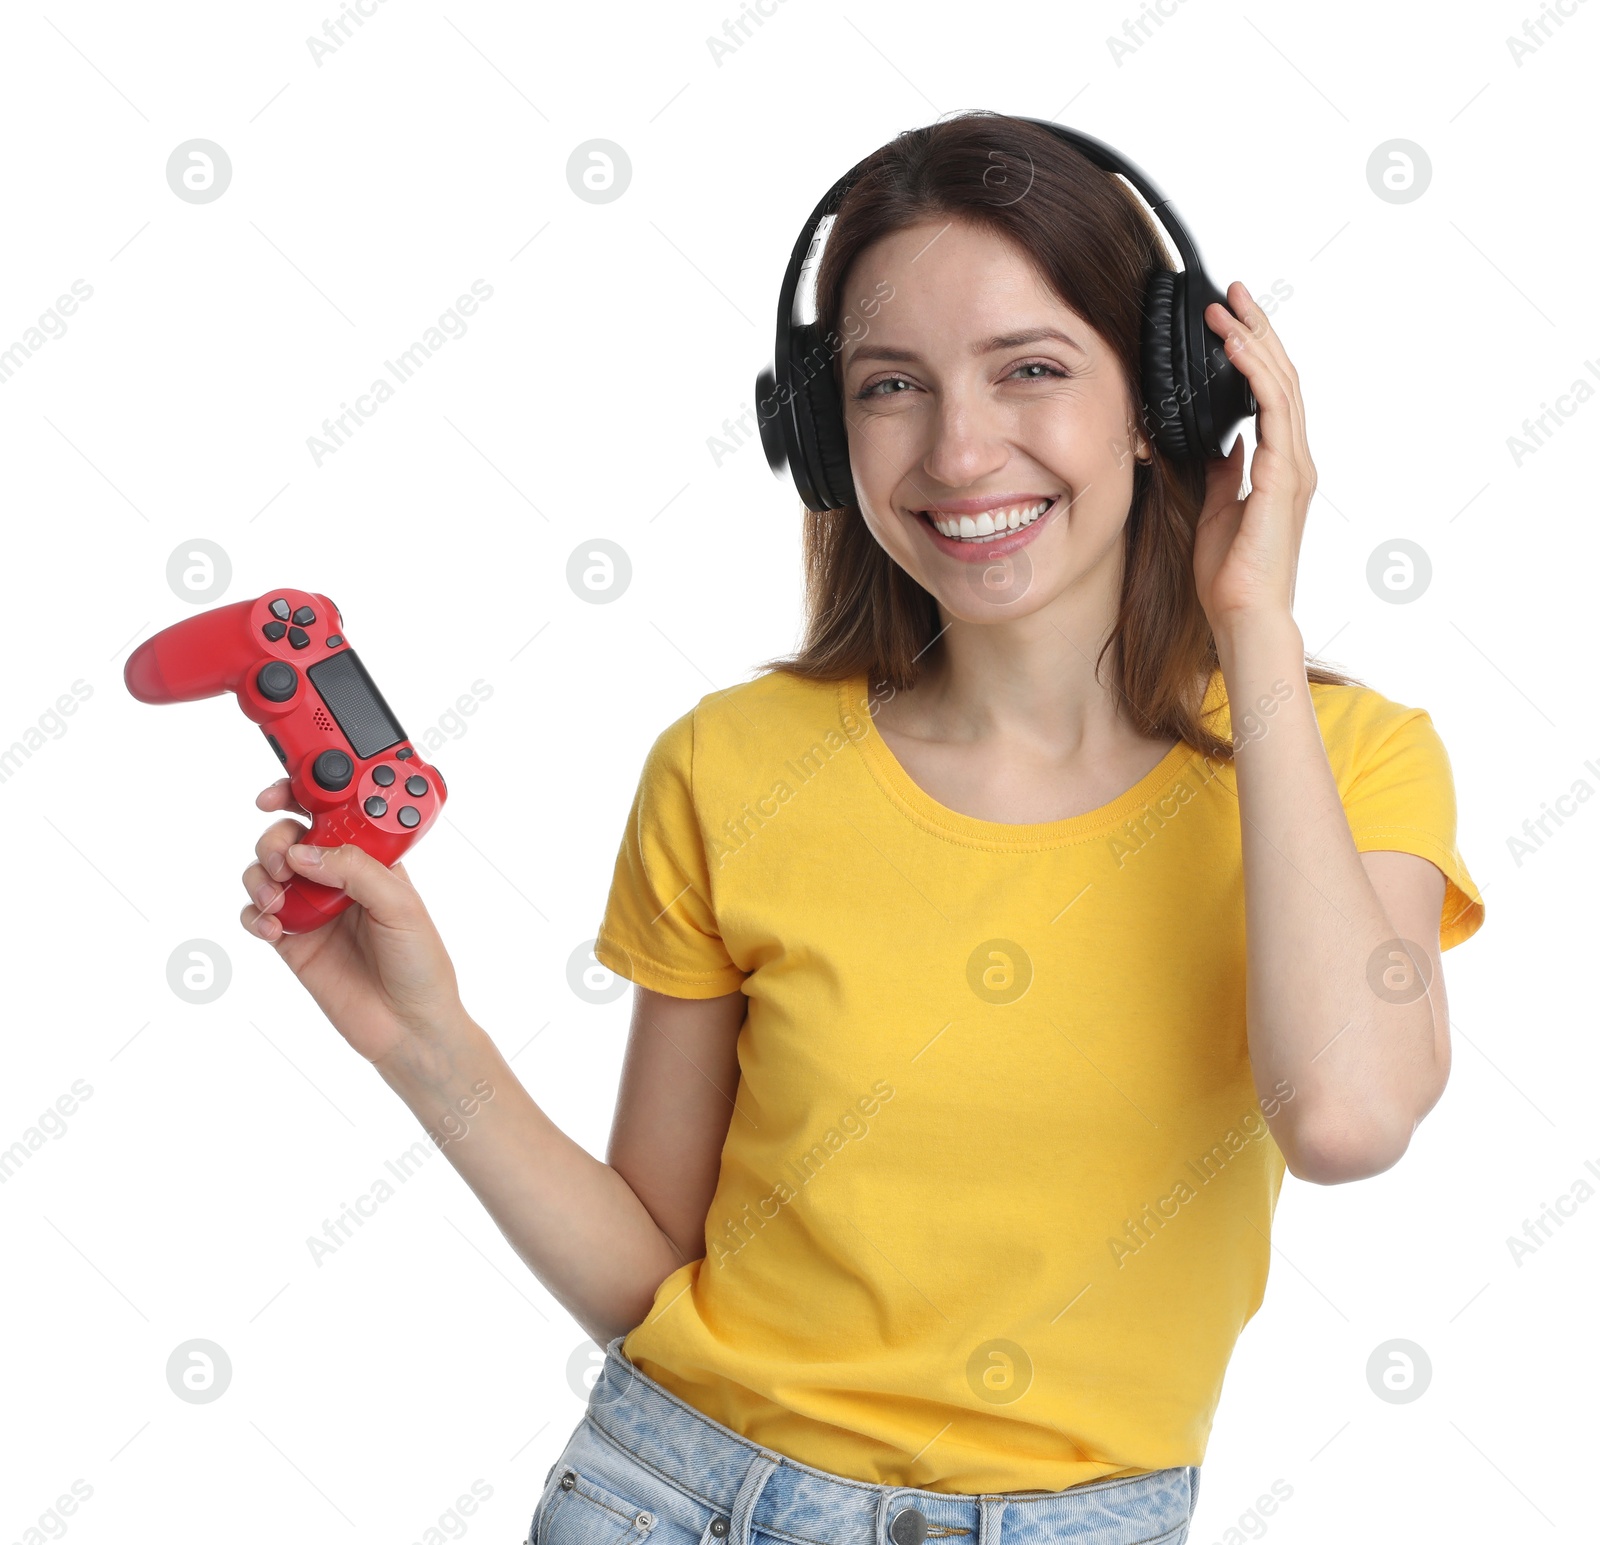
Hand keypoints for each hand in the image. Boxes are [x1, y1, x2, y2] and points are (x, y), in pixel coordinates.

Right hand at [240, 779, 464, 1064]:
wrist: (409, 1026)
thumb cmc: (421, 963)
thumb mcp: (402, 905)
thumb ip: (356, 870)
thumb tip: (306, 851)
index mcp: (371, 857)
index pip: (331, 812)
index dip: (302, 793)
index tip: (277, 793)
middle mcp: (338, 877)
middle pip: (289, 835)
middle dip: (276, 837)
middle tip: (284, 859)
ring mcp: (313, 908)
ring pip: (266, 871)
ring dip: (260, 874)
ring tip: (277, 897)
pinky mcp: (292, 941)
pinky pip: (257, 914)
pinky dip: (254, 913)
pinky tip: (272, 925)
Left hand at [1192, 281, 1316, 638]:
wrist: (1243, 613)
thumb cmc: (1230, 575)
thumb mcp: (1216, 509)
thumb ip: (1222, 472)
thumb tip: (1217, 442)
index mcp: (1279, 468)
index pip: (1270, 395)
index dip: (1253, 354)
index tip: (1231, 322)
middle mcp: (1293, 460)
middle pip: (1282, 378)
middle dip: (1257, 330)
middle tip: (1233, 292)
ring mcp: (1294, 466)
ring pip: (1282, 384)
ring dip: (1254, 340)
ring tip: (1229, 306)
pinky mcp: (1284, 475)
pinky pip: (1271, 410)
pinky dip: (1253, 372)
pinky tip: (1234, 347)